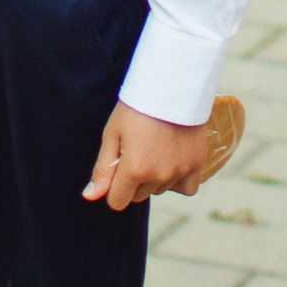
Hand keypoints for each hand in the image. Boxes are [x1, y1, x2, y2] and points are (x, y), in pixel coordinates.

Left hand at [81, 101, 215, 207]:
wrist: (170, 85)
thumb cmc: (136, 107)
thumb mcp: (112, 135)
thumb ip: (103, 169)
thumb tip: (90, 196)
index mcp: (134, 169)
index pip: (117, 201)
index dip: (113, 187)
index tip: (117, 168)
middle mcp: (158, 175)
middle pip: (138, 196)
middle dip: (133, 180)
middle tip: (136, 150)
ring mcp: (179, 171)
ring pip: (159, 189)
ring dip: (154, 178)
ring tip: (154, 148)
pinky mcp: (196, 164)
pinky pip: (187, 188)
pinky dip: (178, 181)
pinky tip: (171, 162)